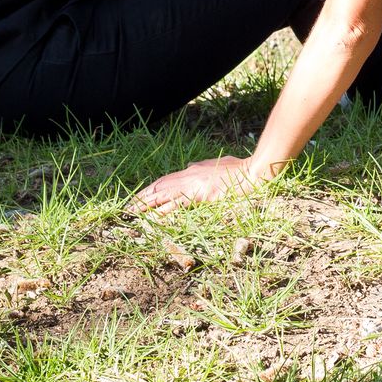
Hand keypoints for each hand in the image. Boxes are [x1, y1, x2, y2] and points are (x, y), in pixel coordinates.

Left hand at [129, 155, 264, 214]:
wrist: (253, 173)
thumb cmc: (240, 169)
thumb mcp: (218, 163)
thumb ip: (202, 166)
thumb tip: (190, 166)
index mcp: (193, 169)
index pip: (165, 180)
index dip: (151, 189)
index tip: (140, 197)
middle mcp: (189, 174)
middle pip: (159, 186)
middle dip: (143, 197)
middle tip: (128, 207)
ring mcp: (194, 184)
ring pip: (163, 194)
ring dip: (147, 204)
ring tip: (132, 213)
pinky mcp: (201, 194)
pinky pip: (177, 204)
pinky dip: (164, 211)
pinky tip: (154, 217)